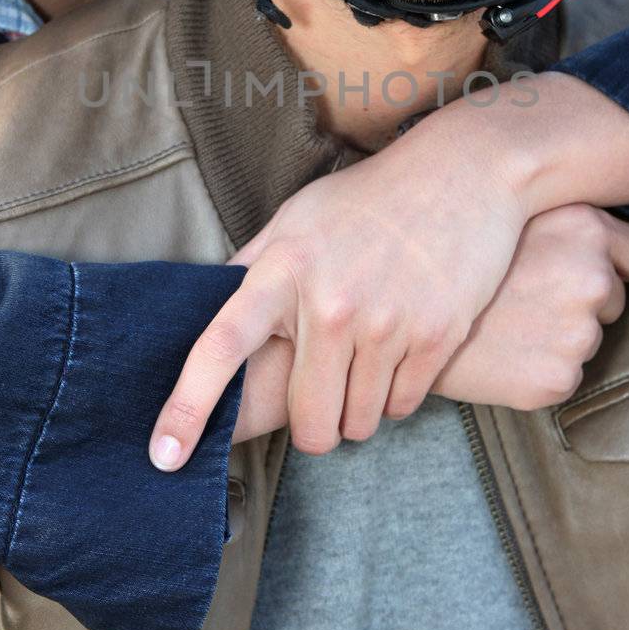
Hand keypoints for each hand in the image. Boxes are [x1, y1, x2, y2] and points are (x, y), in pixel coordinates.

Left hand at [148, 75, 628, 471]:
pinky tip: (400, 353)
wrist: (465, 171)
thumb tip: (205, 313)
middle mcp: (331, 301)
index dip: (187, 407)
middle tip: (320, 400)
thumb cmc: (371, 199)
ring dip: (357, 411)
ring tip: (366, 362)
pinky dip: (396, 396)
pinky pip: (401, 408)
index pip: (220, 346)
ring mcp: (387, 322)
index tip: (163, 458)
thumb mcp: (298, 218)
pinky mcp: (437, 336)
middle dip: (313, 427)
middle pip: (307, 420)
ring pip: (357, 424)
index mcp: (284, 267)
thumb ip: (252, 269)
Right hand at [432, 204, 628, 407]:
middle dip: (577, 301)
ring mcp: (577, 333)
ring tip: (505, 321)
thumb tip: (621, 242)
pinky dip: (537, 369)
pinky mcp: (558, 378)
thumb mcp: (512, 212)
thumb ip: (568, 217)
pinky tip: (502, 351)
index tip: (614, 273)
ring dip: (556, 335)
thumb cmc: (451, 253)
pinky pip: (564, 374)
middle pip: (611, 301)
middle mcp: (592, 279)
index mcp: (586, 229)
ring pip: (586, 339)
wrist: (397, 309)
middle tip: (522, 294)